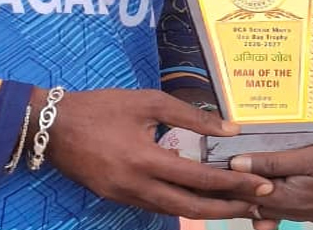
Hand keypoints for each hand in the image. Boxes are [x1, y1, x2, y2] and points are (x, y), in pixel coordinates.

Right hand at [39, 87, 272, 219]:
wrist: (51, 125)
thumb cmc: (102, 106)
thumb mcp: (148, 101)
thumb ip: (190, 116)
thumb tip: (229, 128)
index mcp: (145, 160)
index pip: (199, 179)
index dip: (233, 183)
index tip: (260, 182)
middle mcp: (136, 186)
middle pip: (190, 208)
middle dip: (227, 208)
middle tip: (257, 203)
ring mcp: (124, 197)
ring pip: (172, 212)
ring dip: (206, 211)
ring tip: (235, 204)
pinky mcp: (115, 198)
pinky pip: (155, 207)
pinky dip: (180, 205)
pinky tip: (198, 198)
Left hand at [231, 139, 312, 226]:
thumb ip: (277, 160)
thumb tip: (238, 164)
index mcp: (292, 197)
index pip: (248, 192)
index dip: (229, 177)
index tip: (213, 159)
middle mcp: (298, 211)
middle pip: (258, 201)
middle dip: (241, 184)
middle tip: (224, 161)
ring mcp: (312, 213)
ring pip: (275, 201)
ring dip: (261, 186)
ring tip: (247, 163)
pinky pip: (293, 202)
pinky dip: (280, 189)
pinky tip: (281, 173)